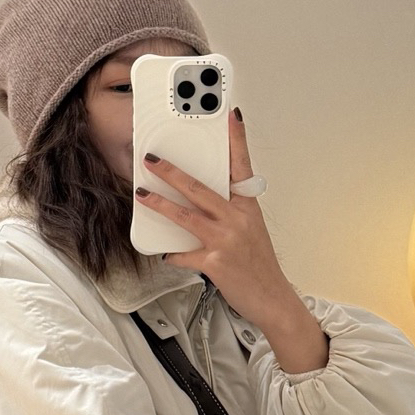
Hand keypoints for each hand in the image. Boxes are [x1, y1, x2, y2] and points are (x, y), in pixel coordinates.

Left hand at [135, 109, 329, 374]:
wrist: (273, 300)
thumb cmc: (259, 264)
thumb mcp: (250, 230)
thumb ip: (229, 211)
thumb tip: (199, 198)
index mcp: (248, 207)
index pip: (242, 166)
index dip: (236, 139)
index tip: (230, 115)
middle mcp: (238, 219)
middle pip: (200, 188)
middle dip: (172, 172)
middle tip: (152, 159)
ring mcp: (226, 240)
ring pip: (186, 216)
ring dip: (160, 204)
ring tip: (141, 194)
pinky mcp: (215, 262)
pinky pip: (184, 255)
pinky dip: (172, 254)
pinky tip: (162, 251)